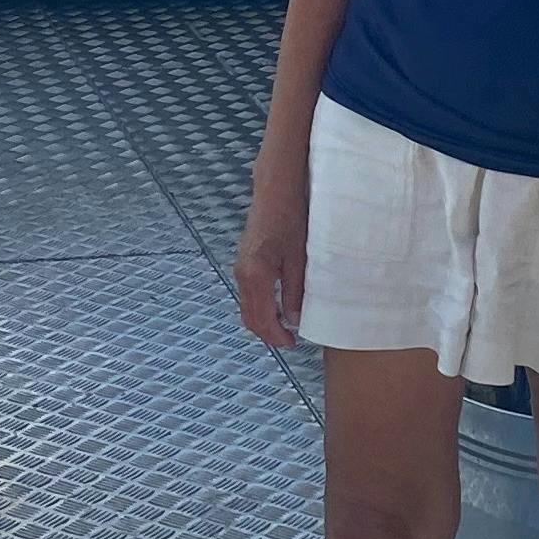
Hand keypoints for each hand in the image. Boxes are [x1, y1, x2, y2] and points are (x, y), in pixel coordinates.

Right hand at [233, 190, 309, 347]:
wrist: (275, 194)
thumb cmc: (289, 220)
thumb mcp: (298, 259)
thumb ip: (295, 292)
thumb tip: (295, 319)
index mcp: (256, 276)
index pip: (262, 318)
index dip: (276, 336)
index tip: (292, 344)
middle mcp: (242, 275)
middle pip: (250, 317)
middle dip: (267, 333)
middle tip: (288, 341)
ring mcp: (240, 269)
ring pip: (247, 307)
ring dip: (263, 321)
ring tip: (284, 327)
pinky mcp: (243, 263)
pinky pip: (248, 294)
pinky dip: (259, 307)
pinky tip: (276, 306)